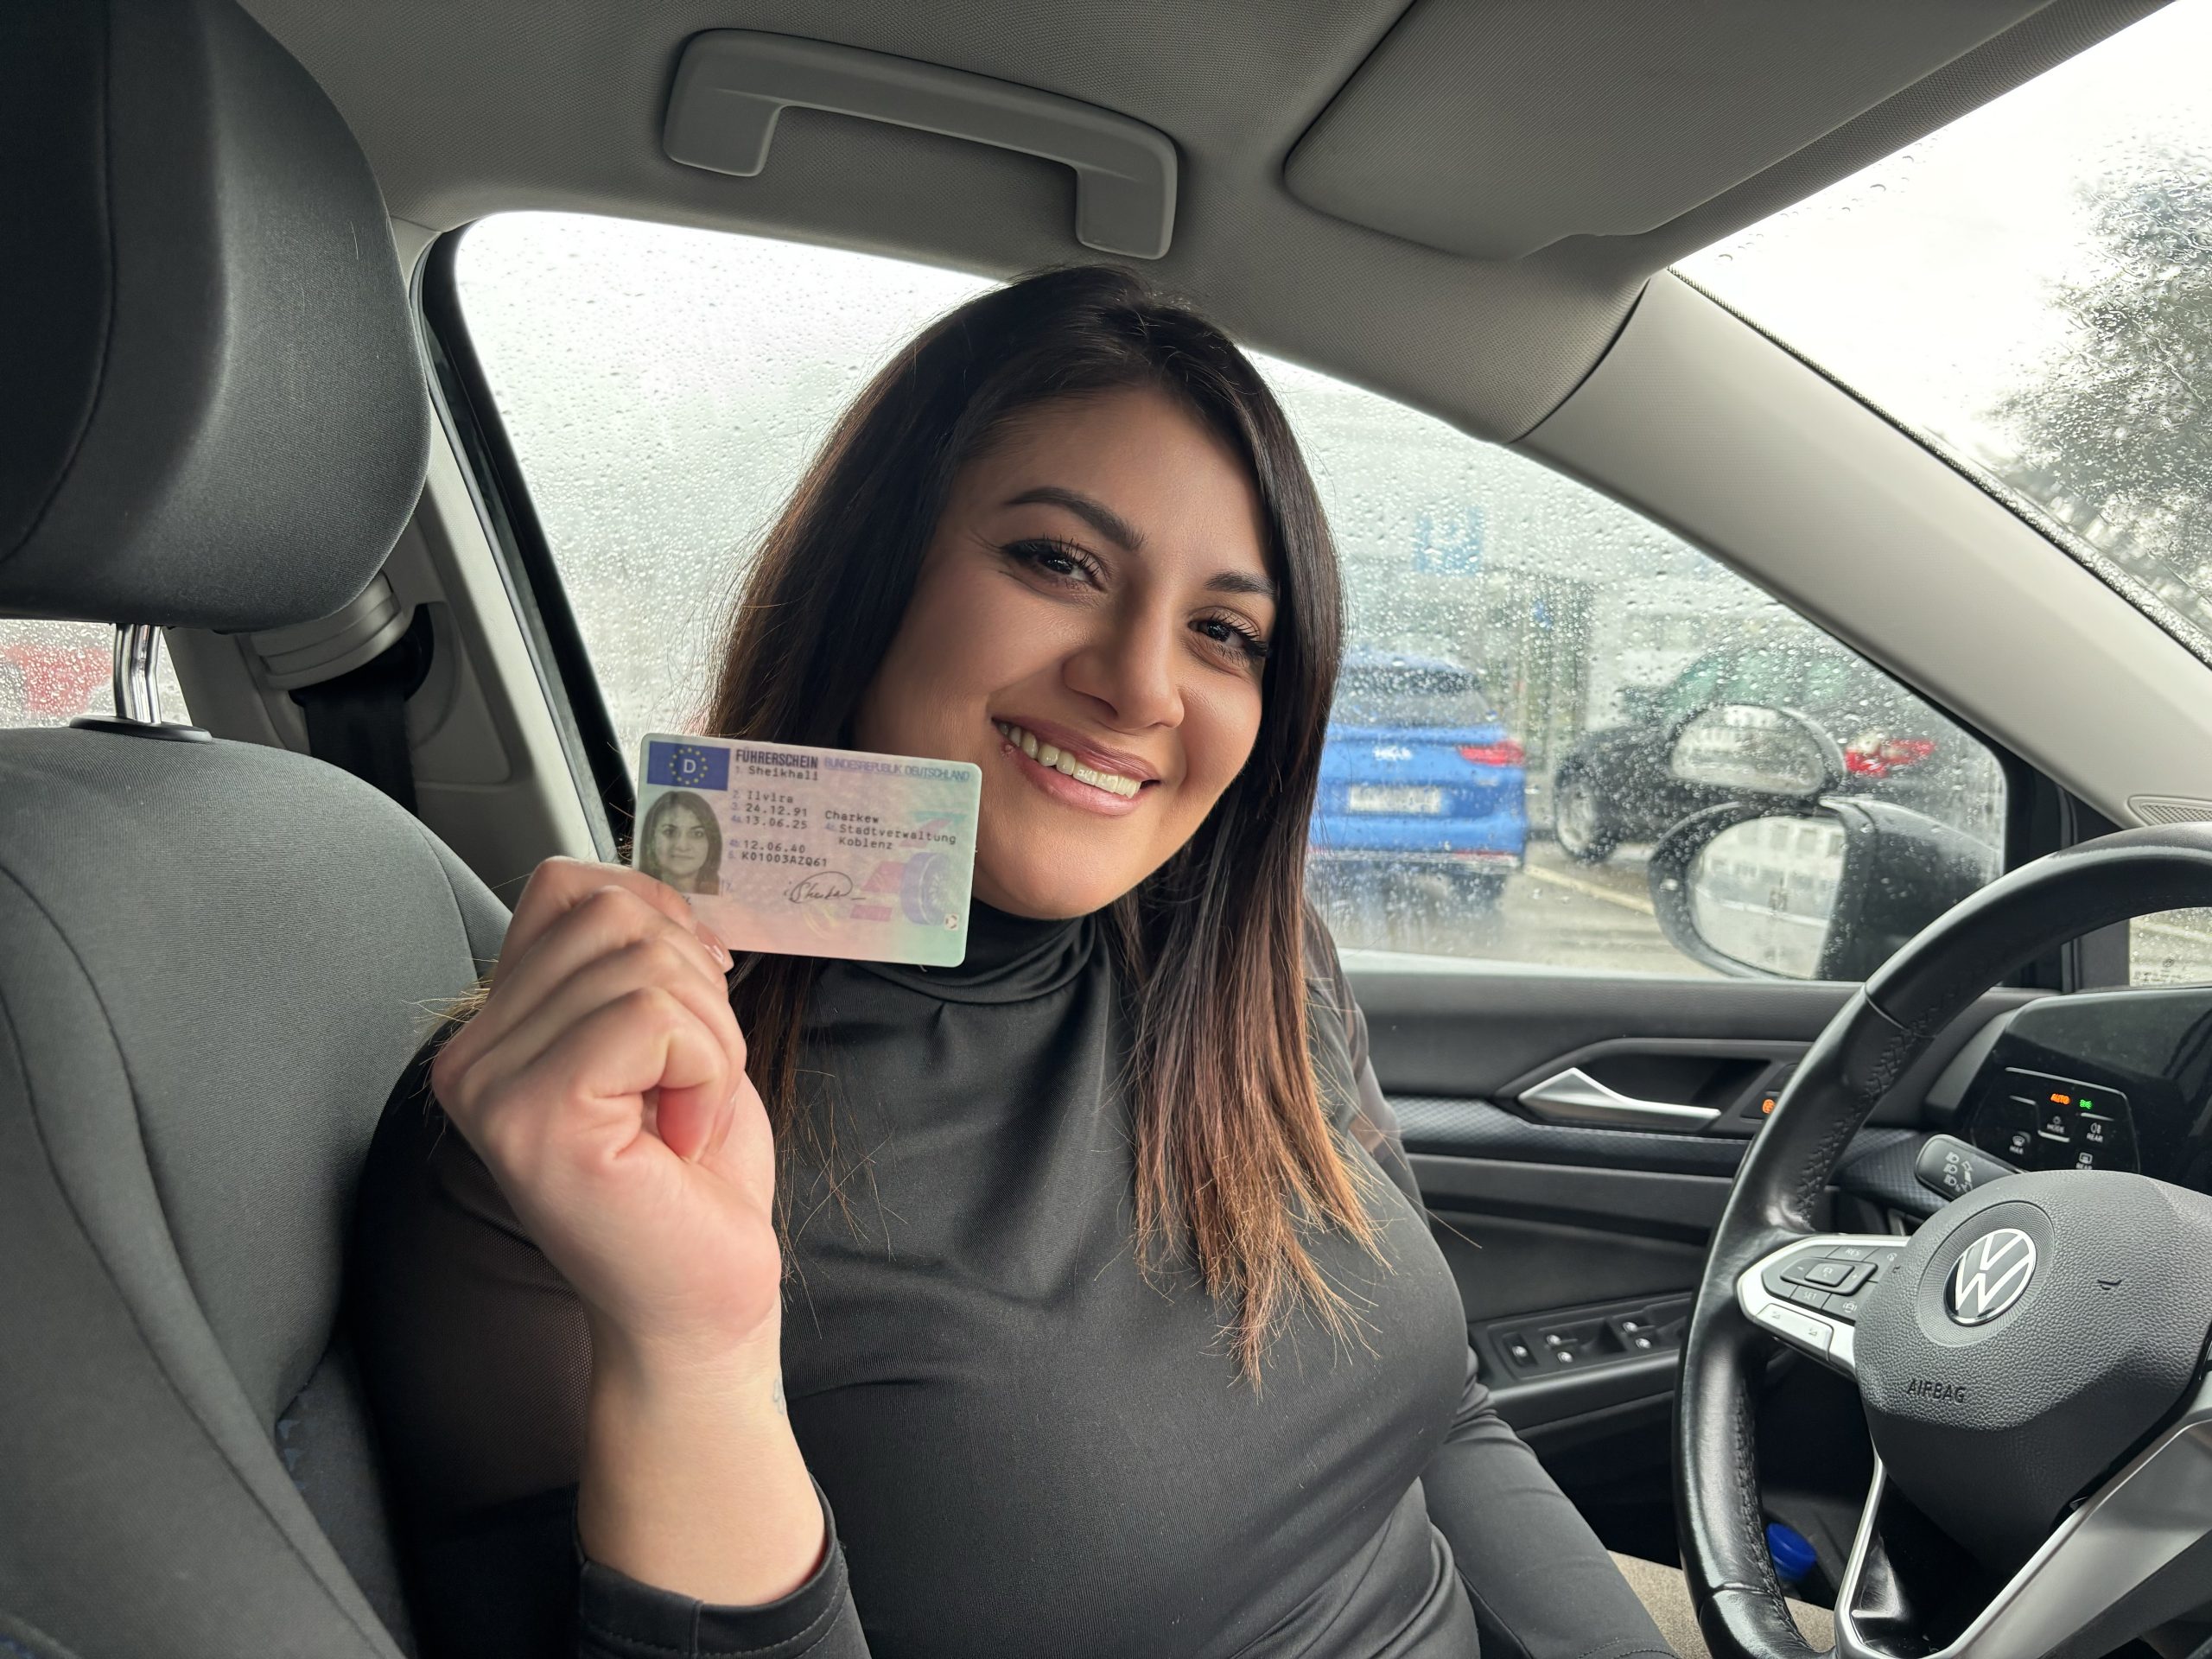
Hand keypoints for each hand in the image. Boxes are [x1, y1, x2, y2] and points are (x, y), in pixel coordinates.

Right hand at [431, 858, 779, 1370]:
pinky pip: (658, 1016)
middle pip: (613, 913)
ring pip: (643, 960)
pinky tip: (681, 1138)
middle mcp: (471, 1053)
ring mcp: (493, 1087)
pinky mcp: (538, 1118)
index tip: (687, 1013)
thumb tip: (666, 878)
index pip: (571, 886)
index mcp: (494, 1025)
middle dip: (694, 989)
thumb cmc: (691, 1183)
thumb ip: (638, 954)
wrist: (699, 1305)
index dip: (660, 925)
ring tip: (682, 1115)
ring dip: (707, 1037)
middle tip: (687, 1085)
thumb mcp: (667, 1035)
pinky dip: (706, 1068)